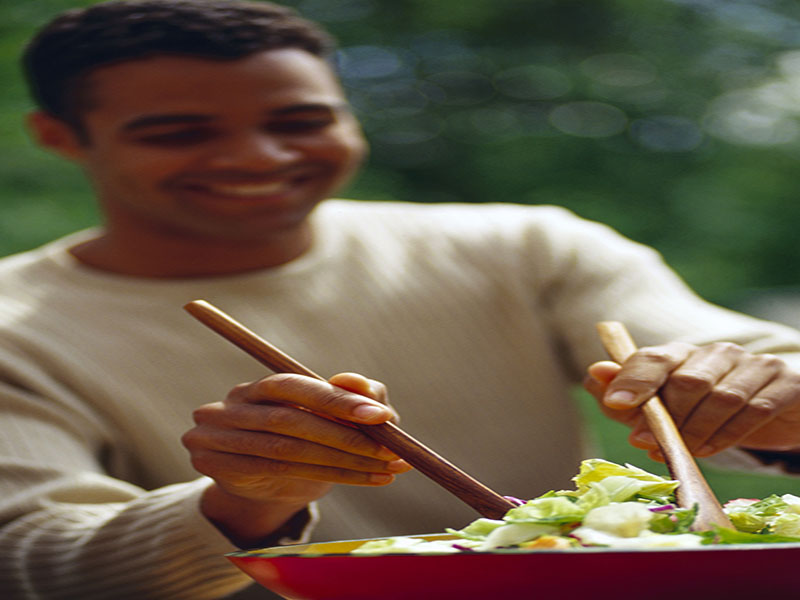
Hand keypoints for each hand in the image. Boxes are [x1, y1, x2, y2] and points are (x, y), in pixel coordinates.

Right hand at [181, 372, 410, 544]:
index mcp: (258, 386)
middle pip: (289, 420)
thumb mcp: (329, 415)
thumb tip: (366, 388)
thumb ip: (351, 398)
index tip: (381, 415)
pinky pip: (283, 475)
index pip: (294, 385)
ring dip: (346, 461)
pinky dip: (333, 477)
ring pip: (289, 452)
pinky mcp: (221, 470)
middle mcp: (232, 407)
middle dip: (346, 435)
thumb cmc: (302, 438)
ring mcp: (219, 439)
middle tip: (391, 449)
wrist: (264, 485)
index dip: (337, 400)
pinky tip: (370, 479)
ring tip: (388, 468)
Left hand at [583, 342, 799, 460]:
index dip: (633, 379)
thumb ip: (628, 394)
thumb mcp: (663, 408)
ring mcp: (754, 365)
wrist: (778, 414)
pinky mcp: (785, 383)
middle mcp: (717, 353)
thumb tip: (595, 374)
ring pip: (720, 397)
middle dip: (664, 417)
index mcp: (682, 354)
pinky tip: (709, 450)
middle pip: (686, 381)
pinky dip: (727, 435)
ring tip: (680, 452)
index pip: (654, 357)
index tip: (615, 403)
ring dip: (695, 431)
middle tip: (645, 443)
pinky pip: (754, 410)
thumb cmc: (707, 414)